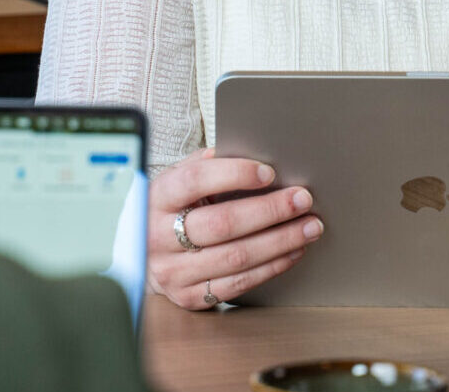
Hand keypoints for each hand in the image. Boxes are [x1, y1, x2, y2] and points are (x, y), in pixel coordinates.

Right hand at [147, 148, 323, 310]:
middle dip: (270, 210)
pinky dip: (271, 267)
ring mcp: (172, 271)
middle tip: (302, 199)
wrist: (139, 253)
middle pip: (223, 223)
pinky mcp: (188, 296)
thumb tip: (253, 152)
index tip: (269, 172)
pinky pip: (238, 284)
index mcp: (156, 198)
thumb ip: (206, 164)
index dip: (234, 174)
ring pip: (236, 257)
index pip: (195, 180)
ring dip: (281, 241)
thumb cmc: (168, 208)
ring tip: (309, 226)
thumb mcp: (176, 179)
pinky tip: (292, 251)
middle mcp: (159, 237)